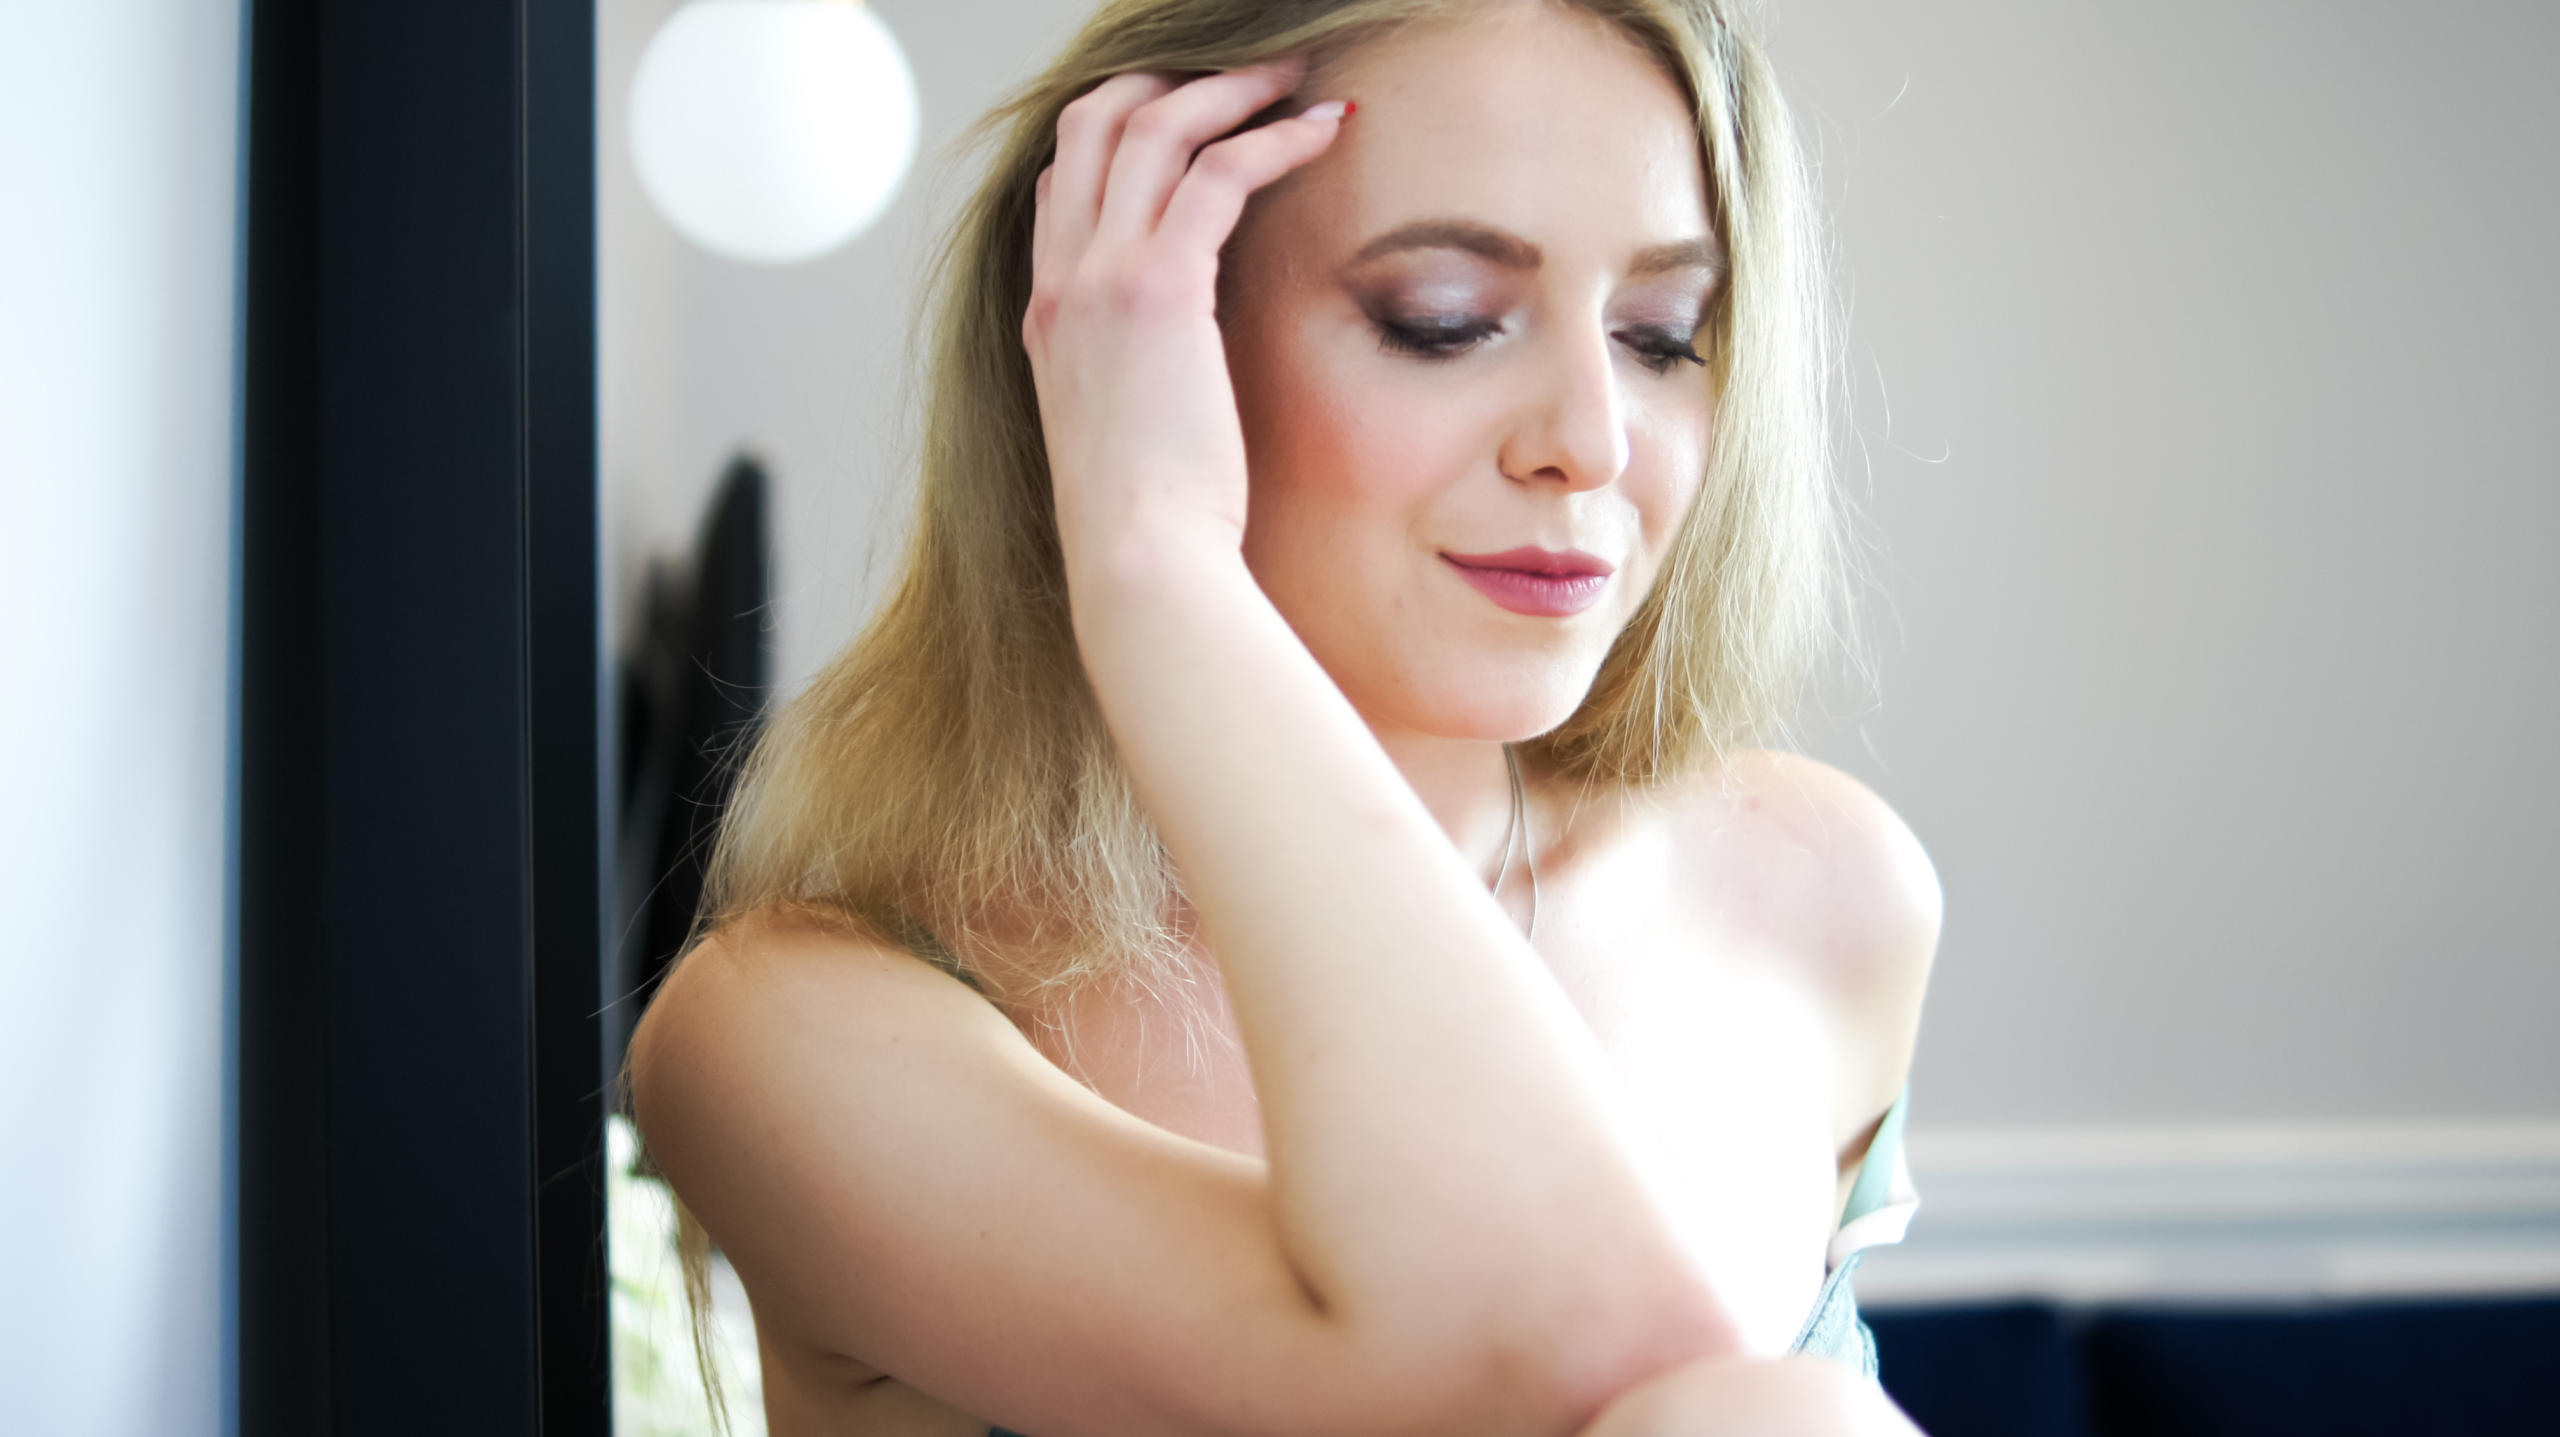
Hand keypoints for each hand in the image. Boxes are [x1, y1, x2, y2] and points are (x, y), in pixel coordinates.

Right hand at [1021, 61, 1349, 595]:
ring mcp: (1100, 278)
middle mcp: (1062, 283)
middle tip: (1242, 78)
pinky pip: (1219, 171)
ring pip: (1155, 129)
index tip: (1186, 124)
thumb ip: (1141, 382)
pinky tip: (1325, 131)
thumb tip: (1190, 376)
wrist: (1139, 562)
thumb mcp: (1128, 437)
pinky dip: (1274, 137)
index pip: (1060, 185)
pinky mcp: (1159, 287)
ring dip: (1232, 90)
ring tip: (1296, 79)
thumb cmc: (1149, 528)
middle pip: (1094, 127)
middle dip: (1166, 83)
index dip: (1118, 136)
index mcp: (1047, 318)